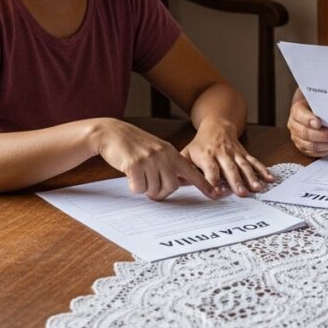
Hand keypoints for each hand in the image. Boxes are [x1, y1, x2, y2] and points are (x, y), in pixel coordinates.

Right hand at [94, 119, 219, 199]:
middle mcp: (163, 155)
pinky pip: (139, 188)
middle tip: (150, 188)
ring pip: (154, 189)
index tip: (214, 194)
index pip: (191, 171)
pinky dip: (134, 186)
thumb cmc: (134, 145)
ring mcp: (149, 159)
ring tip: (139, 177)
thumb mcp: (156, 150)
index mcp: (170, 152)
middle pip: (172, 187)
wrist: (112, 133)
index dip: (203, 184)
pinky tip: (130, 175)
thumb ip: (167, 164)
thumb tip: (174, 185)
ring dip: (145, 189)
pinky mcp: (135, 165)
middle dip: (161, 192)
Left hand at [182, 121, 273, 196]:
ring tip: (257, 188)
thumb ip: (184, 168)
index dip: (213, 181)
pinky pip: (254, 161)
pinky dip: (262, 170)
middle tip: (241, 193)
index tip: (217, 194)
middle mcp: (221, 153)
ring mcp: (234, 153)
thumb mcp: (187, 153)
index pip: (210, 170)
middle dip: (236, 181)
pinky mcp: (244, 153)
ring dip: (251, 177)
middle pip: (230, 168)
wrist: (216, 124)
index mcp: (206, 154)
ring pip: (244, 165)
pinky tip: (269, 178)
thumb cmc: (200, 144)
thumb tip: (178, 183)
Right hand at [287, 97, 327, 156]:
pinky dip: (327, 151)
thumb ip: (324, 106)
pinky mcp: (303, 148)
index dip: (309, 120)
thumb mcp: (319, 102)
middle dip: (323, 136)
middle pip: (306, 133)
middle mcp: (294, 125)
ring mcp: (297, 138)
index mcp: (296, 111)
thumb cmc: (318, 106)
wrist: (312, 112)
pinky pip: (314, 153)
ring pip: (311, 146)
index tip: (319, 123)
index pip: (300, 115)